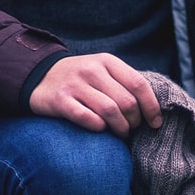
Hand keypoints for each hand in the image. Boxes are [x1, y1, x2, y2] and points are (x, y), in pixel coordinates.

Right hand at [26, 53, 161, 136]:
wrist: (39, 76)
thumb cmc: (80, 79)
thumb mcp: (102, 70)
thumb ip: (124, 83)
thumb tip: (153, 109)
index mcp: (107, 61)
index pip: (139, 84)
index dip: (151, 107)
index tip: (155, 123)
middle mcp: (92, 70)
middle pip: (127, 102)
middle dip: (135, 121)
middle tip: (131, 128)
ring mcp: (75, 85)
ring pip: (110, 112)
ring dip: (120, 128)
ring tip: (120, 133)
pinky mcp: (61, 101)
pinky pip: (88, 119)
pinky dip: (99, 128)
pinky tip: (100, 129)